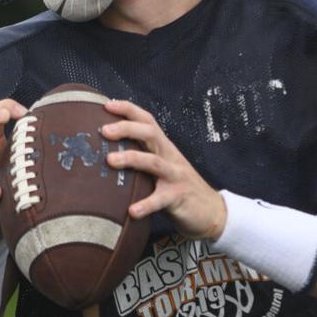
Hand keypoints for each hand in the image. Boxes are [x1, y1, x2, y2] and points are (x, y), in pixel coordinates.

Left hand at [101, 99, 227, 239]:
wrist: (212, 211)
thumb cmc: (179, 188)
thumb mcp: (162, 168)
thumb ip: (143, 158)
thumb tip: (108, 154)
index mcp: (164, 148)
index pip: (147, 121)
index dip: (128, 110)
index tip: (106, 105)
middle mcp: (170, 157)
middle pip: (150, 134)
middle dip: (127, 128)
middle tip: (104, 130)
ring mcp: (175, 176)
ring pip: (154, 162)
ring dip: (131, 158)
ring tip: (110, 160)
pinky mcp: (178, 197)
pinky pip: (160, 200)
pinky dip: (146, 205)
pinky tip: (131, 211)